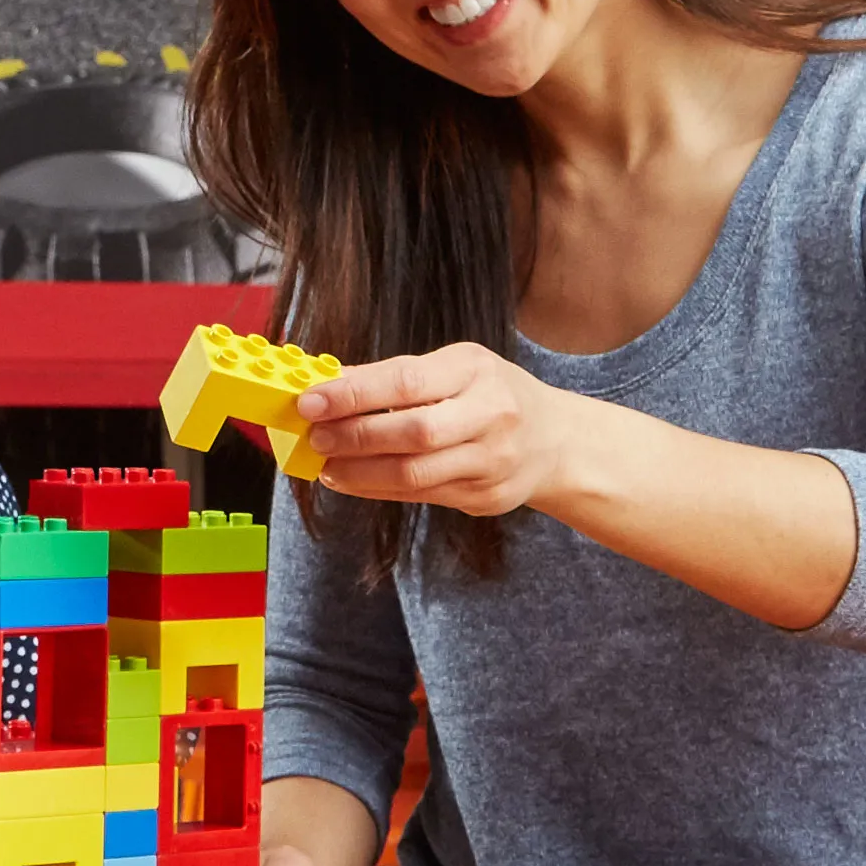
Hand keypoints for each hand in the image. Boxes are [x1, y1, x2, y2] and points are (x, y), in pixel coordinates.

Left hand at [295, 345, 573, 517]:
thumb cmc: (490, 395)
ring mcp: (492, 461)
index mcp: (477, 370)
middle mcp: (491, 415)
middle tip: (314, 437)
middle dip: (354, 436)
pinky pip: (420, 496)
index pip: (408, 382)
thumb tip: (327, 382)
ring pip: (414, 473)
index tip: (310, 402)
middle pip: (413, 432)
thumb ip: (393, 375)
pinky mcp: (485, 496)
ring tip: (324, 464)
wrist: (555, 441)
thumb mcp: (453, 368)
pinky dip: (376, 488)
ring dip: (359, 471)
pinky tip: (350, 479)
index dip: (353, 394)